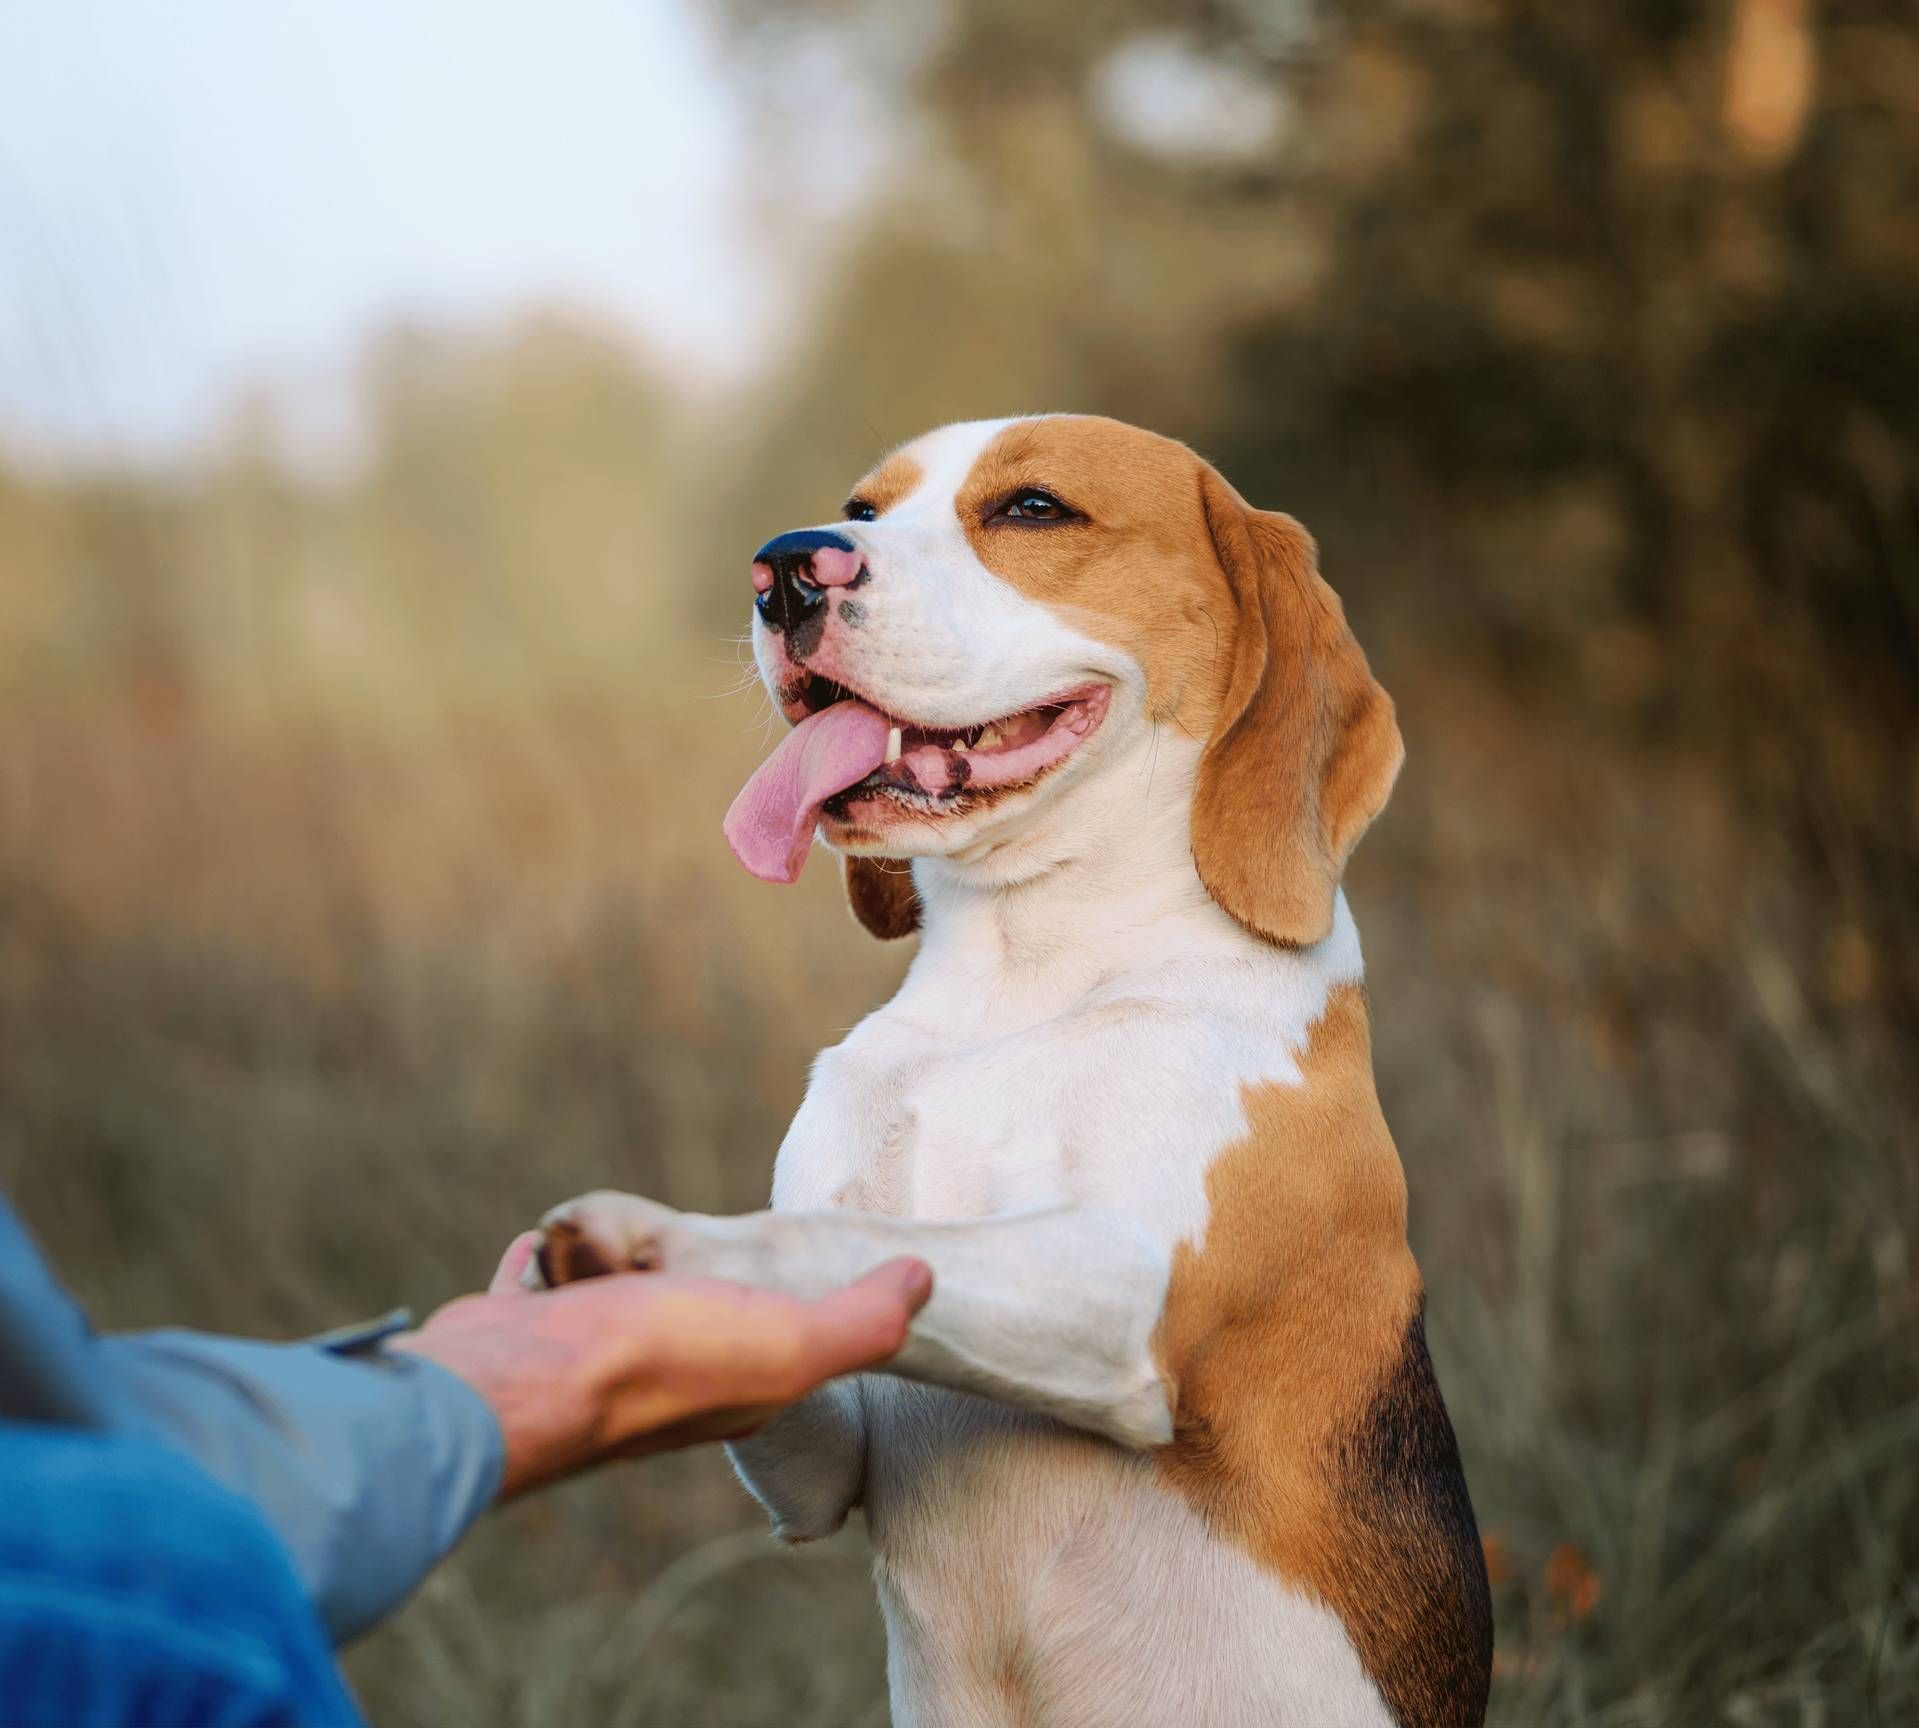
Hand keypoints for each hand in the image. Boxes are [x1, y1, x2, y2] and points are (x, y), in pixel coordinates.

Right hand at [391, 1233, 931, 1497]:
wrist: (516, 1382)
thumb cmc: (658, 1362)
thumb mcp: (789, 1343)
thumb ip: (861, 1321)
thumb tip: (924, 1280)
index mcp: (734, 1386)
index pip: (782, 1344)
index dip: (804, 1311)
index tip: (811, 1268)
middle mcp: (661, 1378)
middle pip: (690, 1318)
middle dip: (701, 1282)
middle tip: (712, 1245)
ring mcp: (585, 1354)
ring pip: (611, 1300)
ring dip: (616, 1265)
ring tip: (626, 1238)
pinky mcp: (522, 1330)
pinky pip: (536, 1288)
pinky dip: (541, 1267)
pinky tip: (544, 1243)